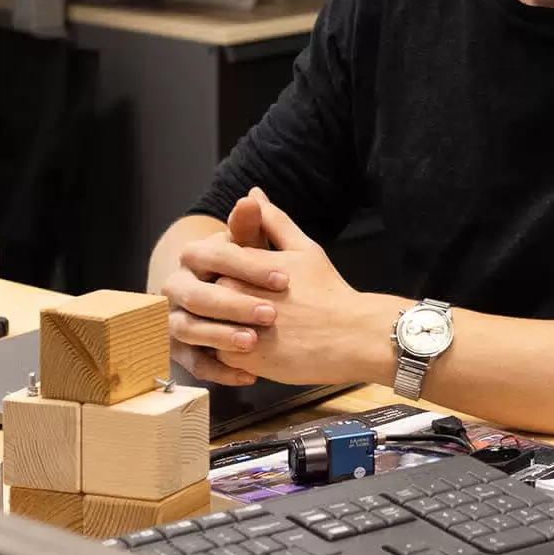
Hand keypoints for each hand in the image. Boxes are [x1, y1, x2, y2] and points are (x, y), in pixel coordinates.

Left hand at [160, 188, 393, 389]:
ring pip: (205, 326)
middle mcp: (233, 295)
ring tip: (247, 330)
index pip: (206, 260)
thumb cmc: (328, 291)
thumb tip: (253, 193)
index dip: (218, 269)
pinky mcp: (239, 360)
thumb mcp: (303, 249)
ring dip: (218, 327)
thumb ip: (273, 221)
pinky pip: (215, 356)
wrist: (351, 336)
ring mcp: (233, 328)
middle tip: (247, 309)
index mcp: (243, 265)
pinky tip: (251, 349)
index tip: (241, 281)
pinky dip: (226, 352)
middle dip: (217, 300)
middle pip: (202, 294)